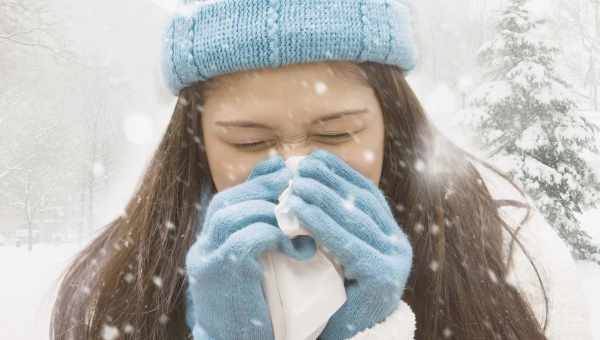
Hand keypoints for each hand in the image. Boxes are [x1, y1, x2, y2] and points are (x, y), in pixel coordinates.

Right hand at [185, 154, 315, 339]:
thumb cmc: (256, 314)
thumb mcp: (261, 271)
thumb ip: (267, 241)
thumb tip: (293, 209)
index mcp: (208, 245)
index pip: (227, 200)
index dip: (256, 182)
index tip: (283, 170)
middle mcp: (201, 249)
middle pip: (225, 201)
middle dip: (263, 189)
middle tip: (295, 185)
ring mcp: (206, 262)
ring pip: (232, 216)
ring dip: (271, 212)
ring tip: (299, 223)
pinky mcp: (219, 275)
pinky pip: (244, 240)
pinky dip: (274, 236)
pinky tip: (299, 248)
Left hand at [286, 149, 412, 339]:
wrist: (343, 339)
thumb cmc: (330, 294)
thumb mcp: (331, 251)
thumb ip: (328, 222)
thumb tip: (305, 179)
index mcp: (388, 234)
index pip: (365, 192)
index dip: (339, 171)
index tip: (311, 158)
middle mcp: (397, 244)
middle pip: (361, 201)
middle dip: (327, 180)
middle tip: (296, 168)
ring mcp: (394, 260)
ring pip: (355, 218)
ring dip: (320, 196)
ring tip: (292, 185)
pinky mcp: (382, 277)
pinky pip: (348, 243)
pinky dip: (321, 223)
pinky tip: (299, 211)